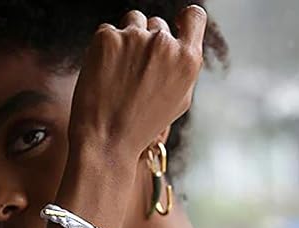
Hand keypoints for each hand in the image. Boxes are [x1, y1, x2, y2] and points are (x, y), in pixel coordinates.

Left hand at [68, 5, 206, 167]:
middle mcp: (164, 43)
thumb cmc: (140, 127)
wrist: (106, 140)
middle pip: (157, 23)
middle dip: (148, 42)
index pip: (195, 16)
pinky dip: (104, 48)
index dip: (184, 19)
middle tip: (134, 74)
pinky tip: (103, 74)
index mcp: (187, 60)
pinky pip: (108, 31)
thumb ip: (183, 68)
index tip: (174, 24)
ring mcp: (134, 38)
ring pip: (133, 22)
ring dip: (127, 40)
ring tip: (118, 74)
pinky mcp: (107, 39)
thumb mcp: (178, 102)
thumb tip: (182, 44)